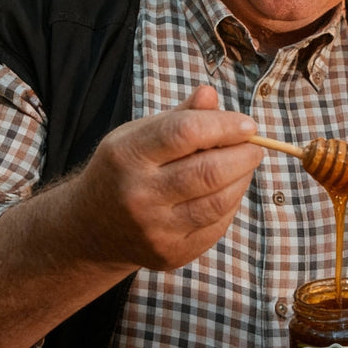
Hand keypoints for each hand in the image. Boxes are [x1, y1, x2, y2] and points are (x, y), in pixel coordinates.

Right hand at [76, 84, 261, 271]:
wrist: (92, 229)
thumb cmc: (124, 170)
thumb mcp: (138, 135)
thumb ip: (178, 117)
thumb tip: (210, 94)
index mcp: (127, 155)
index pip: (185, 132)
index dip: (224, 125)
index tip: (247, 124)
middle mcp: (138, 194)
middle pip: (208, 172)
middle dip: (243, 155)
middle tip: (255, 145)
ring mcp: (155, 229)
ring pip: (218, 202)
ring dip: (242, 179)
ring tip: (245, 165)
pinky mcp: (171, 253)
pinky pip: (216, 226)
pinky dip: (231, 203)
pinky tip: (227, 190)